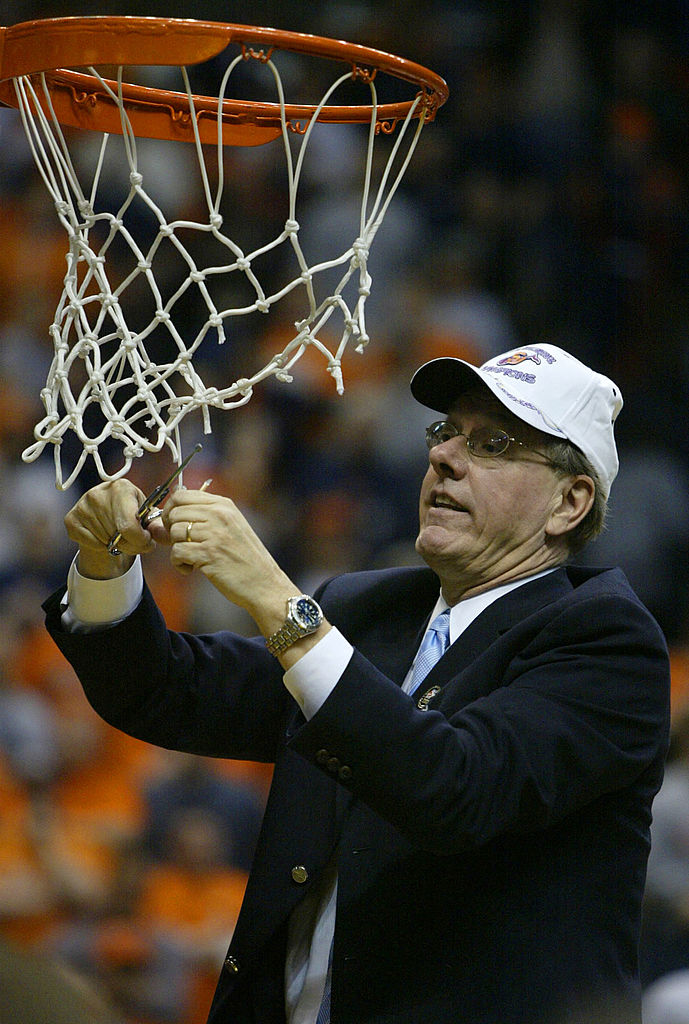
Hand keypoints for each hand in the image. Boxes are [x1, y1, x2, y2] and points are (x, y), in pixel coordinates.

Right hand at [64, 479, 166, 578]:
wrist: (105, 512)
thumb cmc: (130, 512)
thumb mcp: (146, 513)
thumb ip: (157, 524)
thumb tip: (164, 534)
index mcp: (121, 487)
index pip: (130, 525)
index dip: (142, 540)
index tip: (147, 541)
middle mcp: (99, 493)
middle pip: (119, 536)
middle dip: (132, 545)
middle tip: (135, 541)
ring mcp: (82, 505)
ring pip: (105, 541)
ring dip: (117, 546)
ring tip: (120, 537)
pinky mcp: (71, 518)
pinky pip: (91, 543)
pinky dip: (100, 546)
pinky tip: (104, 536)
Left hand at [163, 487, 300, 636]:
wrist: (264, 584)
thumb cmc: (244, 558)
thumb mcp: (229, 527)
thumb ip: (201, 517)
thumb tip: (163, 514)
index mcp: (223, 505)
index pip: (182, 494)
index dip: (170, 510)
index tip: (174, 525)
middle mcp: (219, 514)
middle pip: (174, 512)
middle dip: (170, 530)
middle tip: (182, 544)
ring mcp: (215, 533)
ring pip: (175, 532)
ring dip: (176, 549)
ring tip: (191, 559)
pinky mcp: (209, 554)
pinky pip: (177, 552)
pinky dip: (179, 563)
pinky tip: (191, 569)